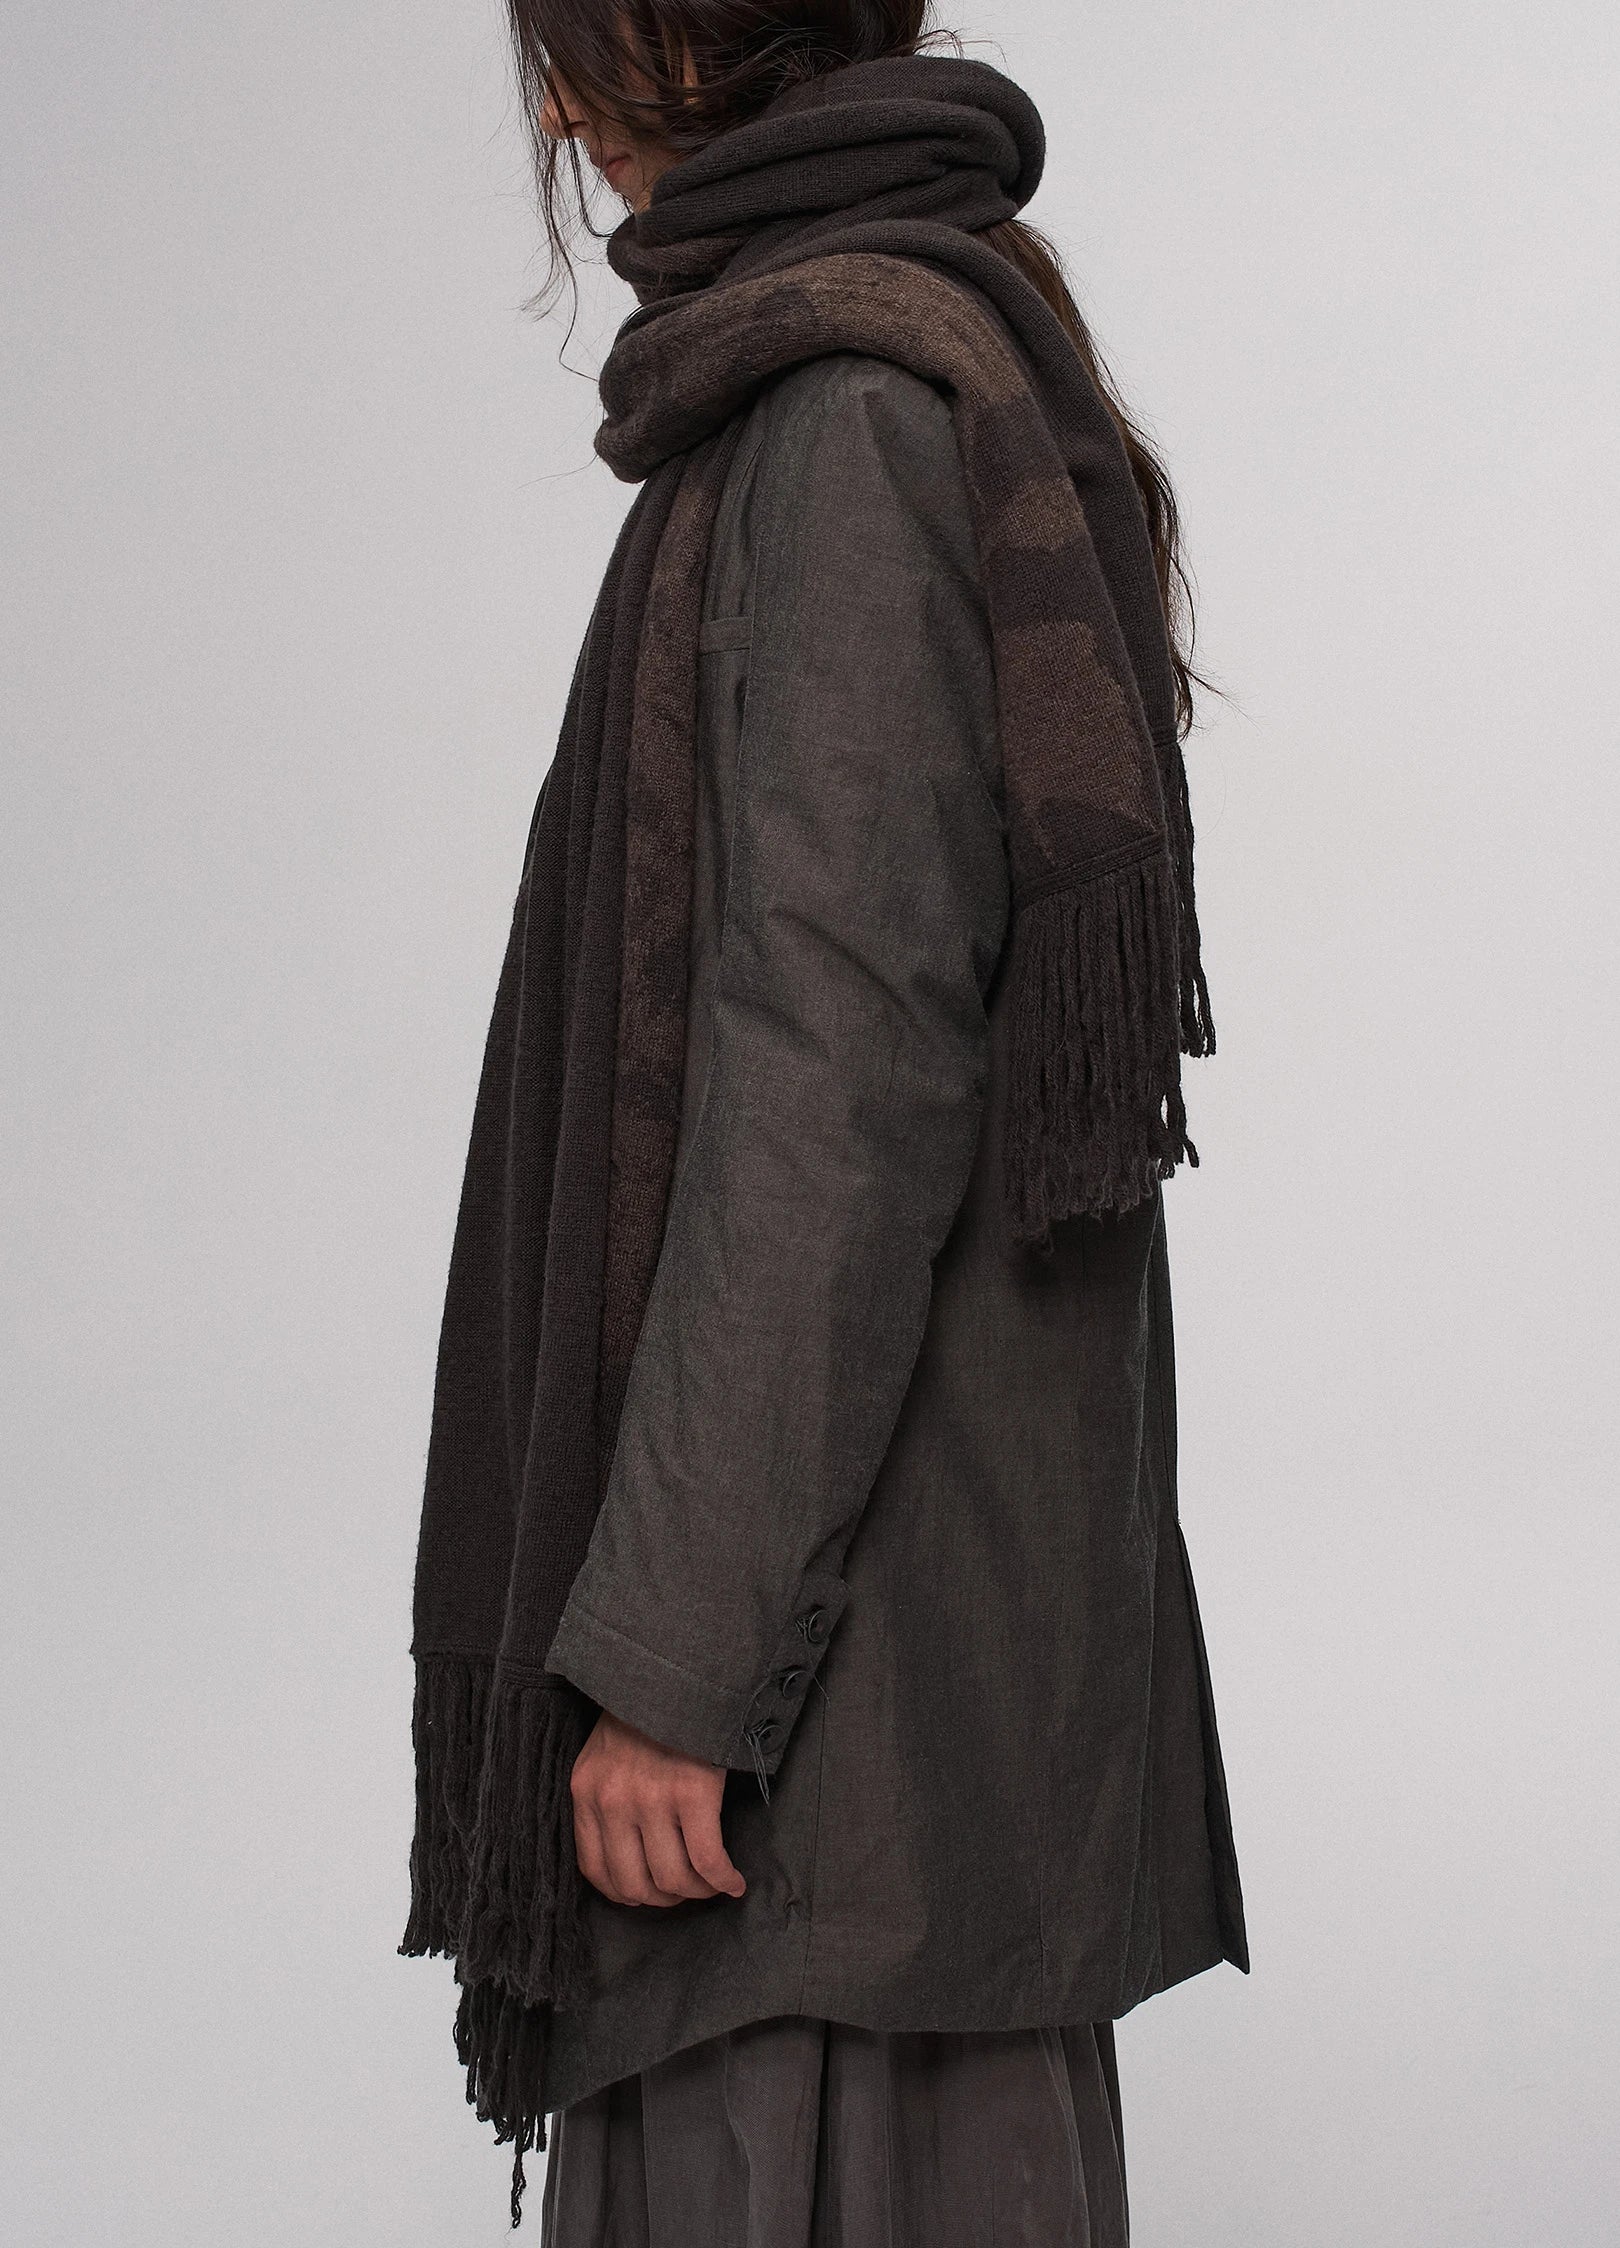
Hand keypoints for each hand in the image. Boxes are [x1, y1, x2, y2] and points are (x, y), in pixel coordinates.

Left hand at [570, 1710, 747, 1907]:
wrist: (678, 1670)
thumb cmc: (645, 1712)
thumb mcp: (603, 1754)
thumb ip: (604, 1798)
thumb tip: (626, 1851)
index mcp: (586, 1793)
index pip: (595, 1871)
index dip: (626, 1894)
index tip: (648, 1894)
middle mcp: (613, 1802)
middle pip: (635, 1885)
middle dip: (664, 1899)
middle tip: (685, 1892)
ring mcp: (652, 1800)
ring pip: (673, 1879)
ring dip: (697, 1892)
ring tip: (712, 1885)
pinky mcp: (692, 1794)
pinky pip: (708, 1860)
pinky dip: (723, 1880)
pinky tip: (734, 1881)